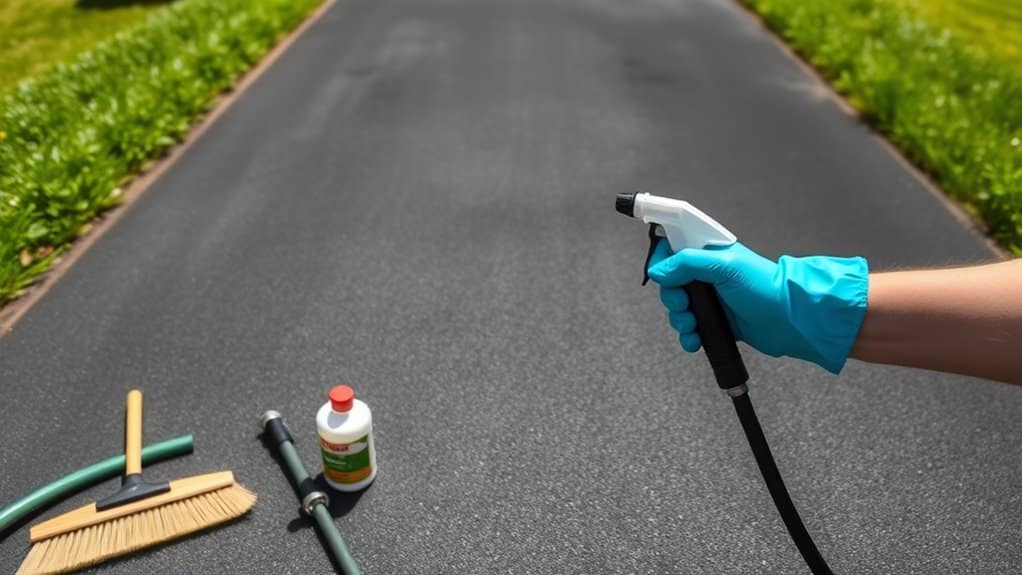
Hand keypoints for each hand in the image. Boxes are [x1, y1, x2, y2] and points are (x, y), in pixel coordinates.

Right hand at [646, 240, 868, 373]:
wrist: (790, 320)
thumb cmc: (765, 286)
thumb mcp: (724, 265)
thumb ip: (687, 263)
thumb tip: (658, 270)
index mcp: (708, 252)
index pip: (673, 247)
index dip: (662, 260)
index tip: (663, 274)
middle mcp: (707, 274)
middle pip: (670, 283)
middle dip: (672, 297)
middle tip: (684, 303)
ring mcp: (711, 299)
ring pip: (678, 308)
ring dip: (679, 320)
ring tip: (692, 325)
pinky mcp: (715, 321)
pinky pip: (690, 329)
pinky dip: (688, 336)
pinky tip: (695, 339)